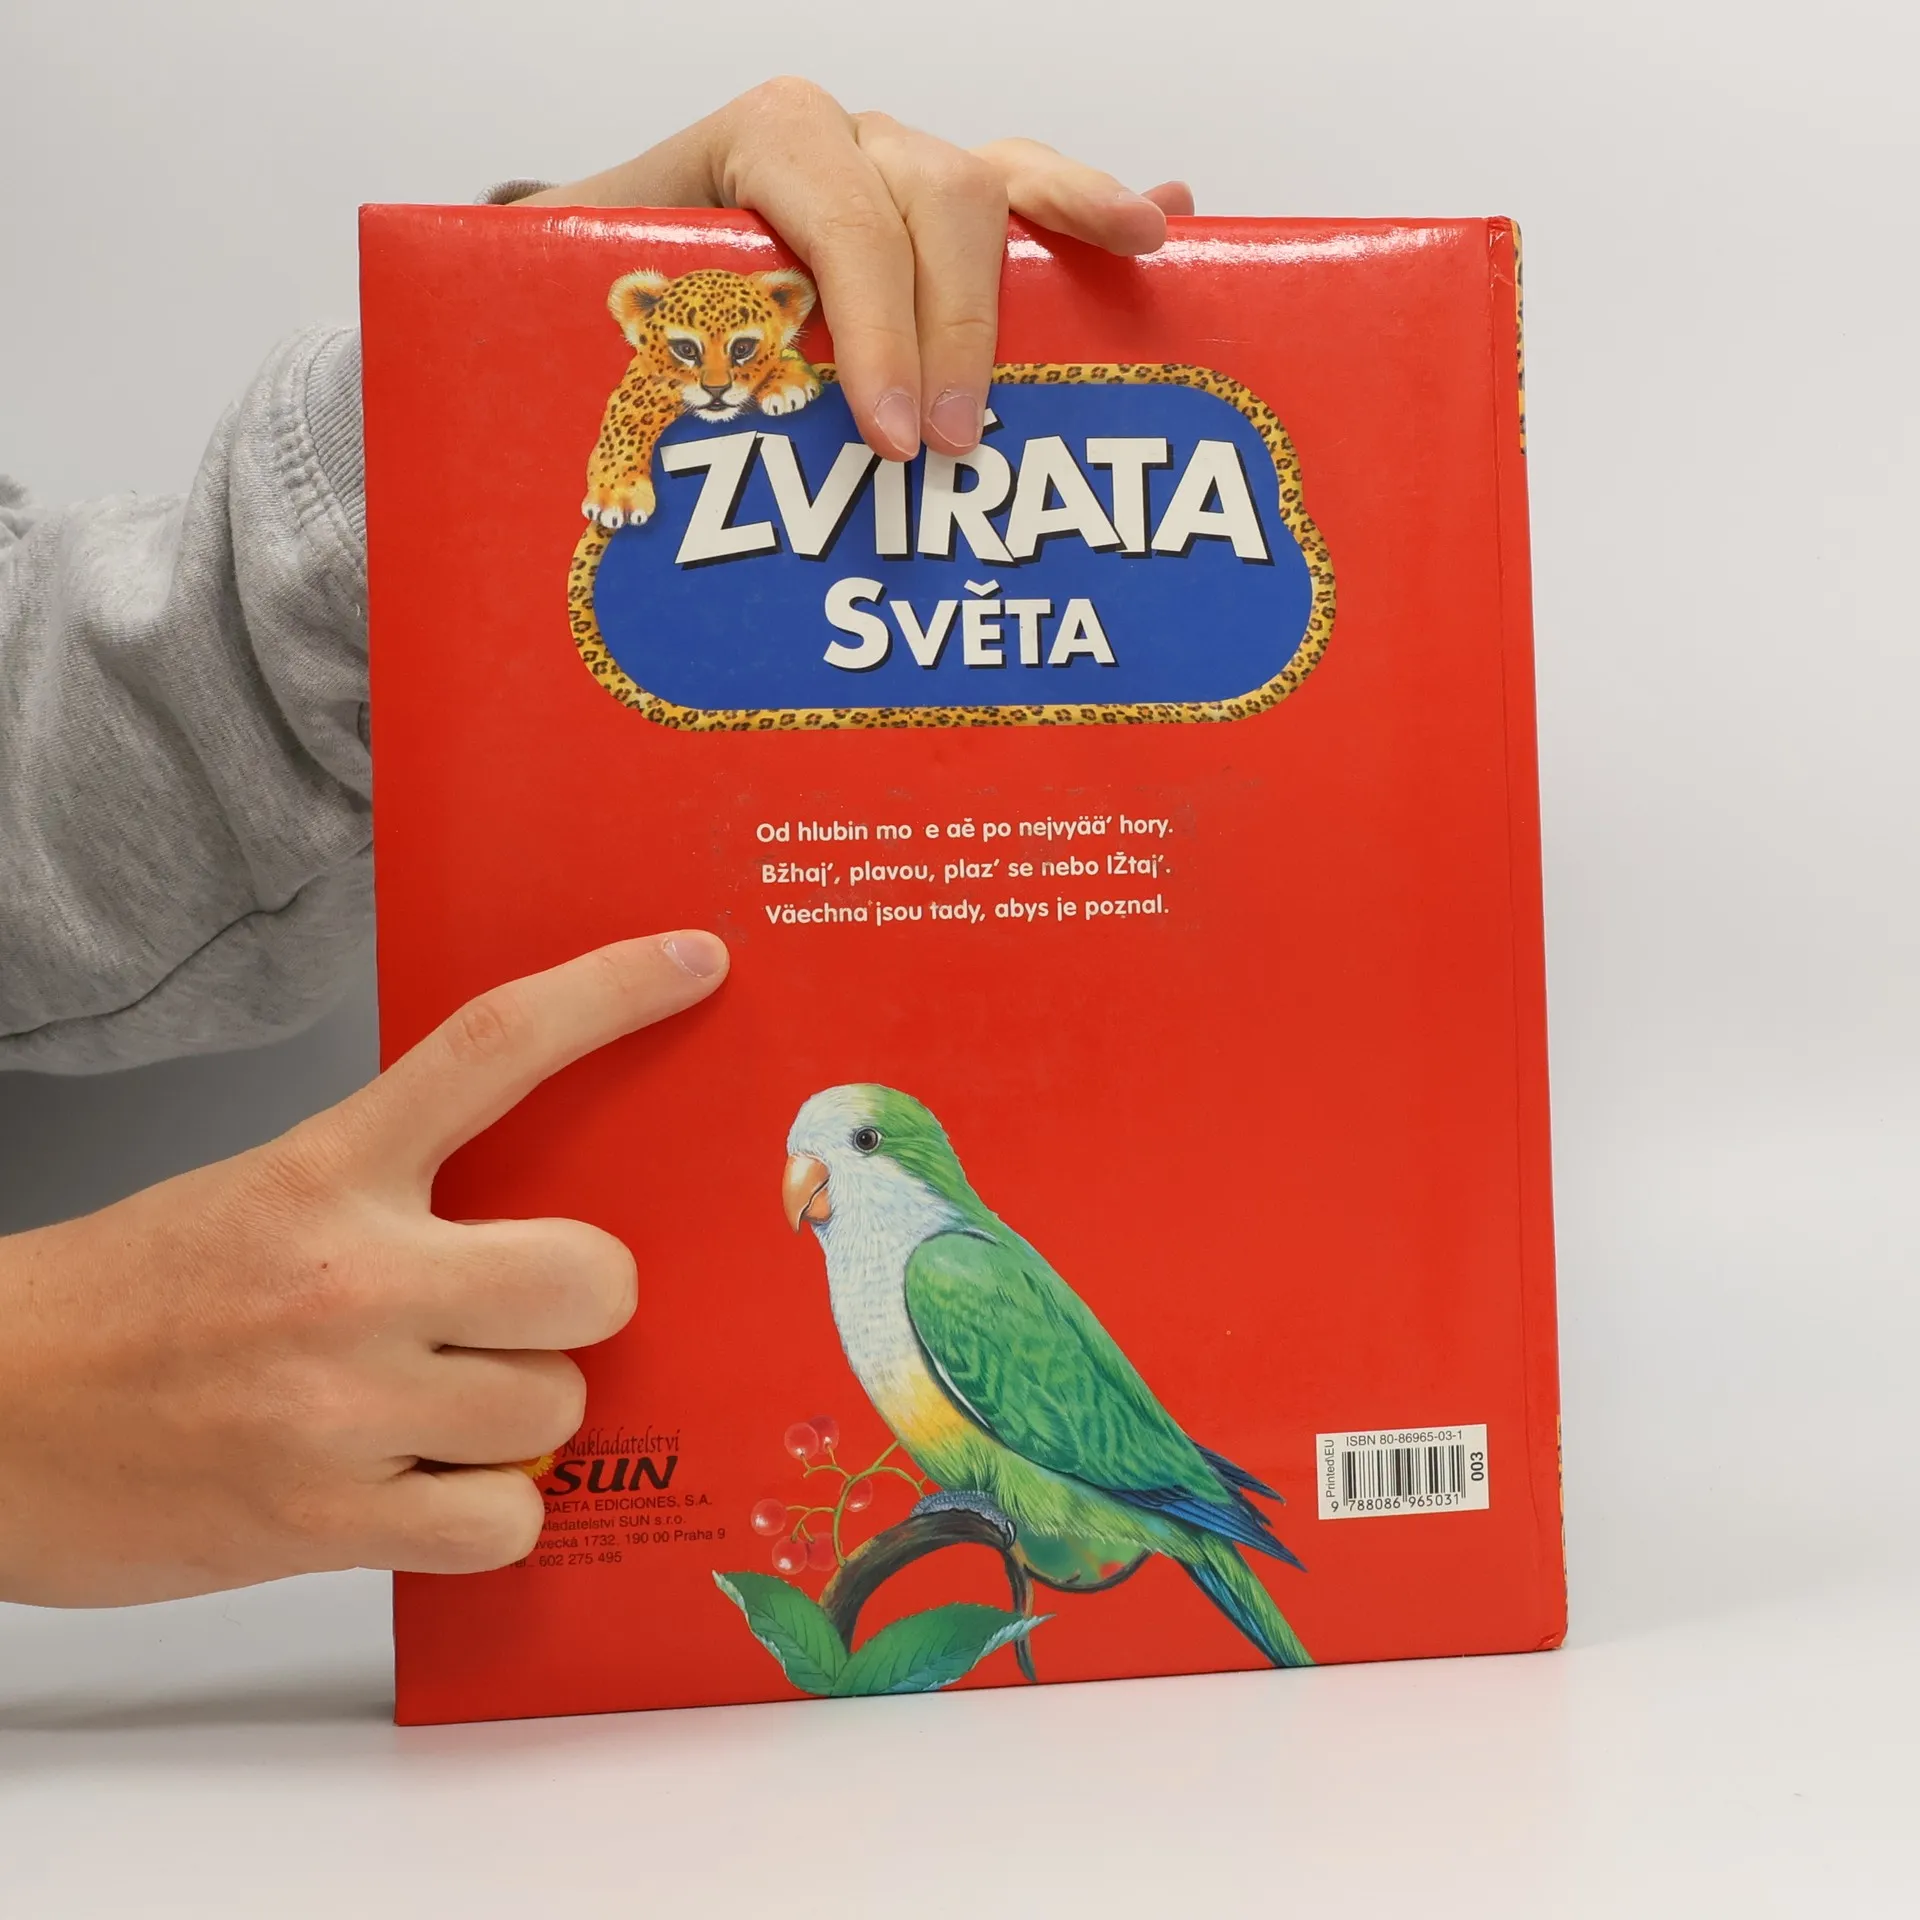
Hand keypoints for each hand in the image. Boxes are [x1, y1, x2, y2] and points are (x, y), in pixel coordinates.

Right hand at [0, 931, 728, 1606]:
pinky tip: (422, 1493)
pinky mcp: (325, 1521)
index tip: (695, 961)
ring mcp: (342, 1404)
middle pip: (593, 1274)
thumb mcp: (267, 1194)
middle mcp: (347, 1277)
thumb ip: (398, 1194)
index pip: (496, 1046)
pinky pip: (505, 1521)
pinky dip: (487, 1516)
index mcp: (329, 1169)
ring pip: (557, 1405)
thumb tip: (546, 1229)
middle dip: (585, 1301)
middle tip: (526, 1312)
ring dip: (522, 1415)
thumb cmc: (129, 1304)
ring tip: (439, 1413)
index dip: (611, 992)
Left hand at [518, 77, 1194, 461]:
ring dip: (1067, 223)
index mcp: (754, 146)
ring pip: (995, 181)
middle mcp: (838, 150)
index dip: (872, 312)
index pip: (836, 197)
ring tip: (1140, 253)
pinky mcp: (941, 232)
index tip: (886, 434)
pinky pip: (1030, 200)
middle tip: (946, 452)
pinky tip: (1165, 227)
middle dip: (956, 321)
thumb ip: (570, 342)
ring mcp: (896, 182)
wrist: (600, 301)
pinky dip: (1093, 210)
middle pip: (934, 188)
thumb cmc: (589, 324)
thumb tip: (526, 428)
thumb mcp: (561, 321)